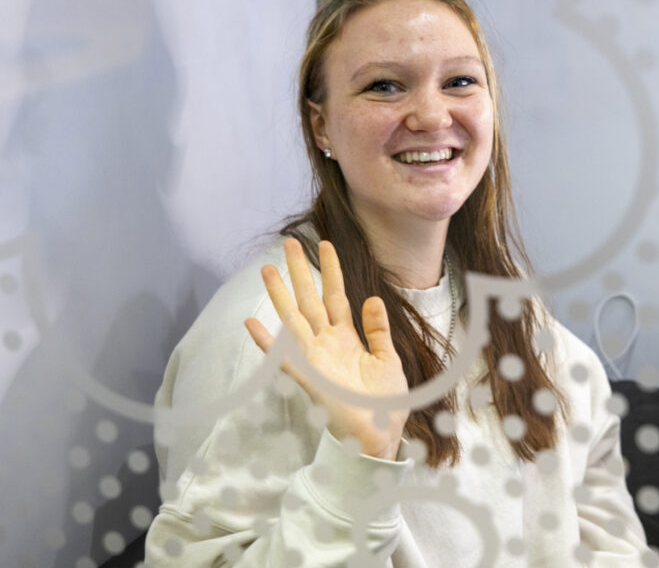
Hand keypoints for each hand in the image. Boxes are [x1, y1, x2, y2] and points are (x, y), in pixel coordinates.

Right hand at [244, 238, 408, 459]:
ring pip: (293, 319)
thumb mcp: (388, 358)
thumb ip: (377, 330)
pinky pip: (284, 357)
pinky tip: (251, 323)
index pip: (336, 296)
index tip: (325, 245)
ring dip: (280, 295)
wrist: (381, 434)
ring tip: (268, 269)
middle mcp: (327, 343)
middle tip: (289, 243)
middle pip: (310, 300)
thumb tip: (371, 298)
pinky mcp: (309, 378)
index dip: (330, 271)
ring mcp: (315, 358)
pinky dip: (267, 342)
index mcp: (347, 338)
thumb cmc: (386, 402)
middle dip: (300, 272)